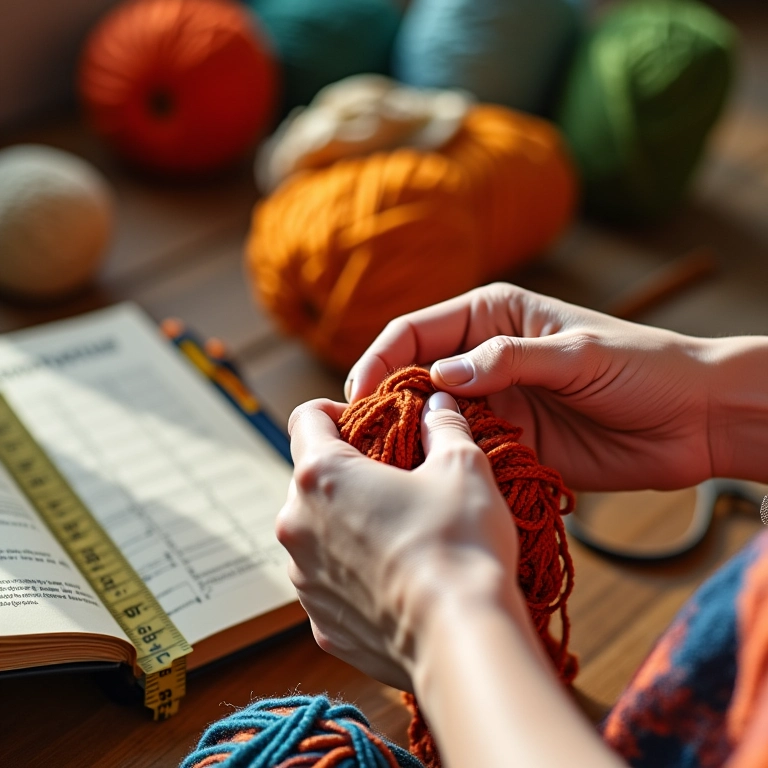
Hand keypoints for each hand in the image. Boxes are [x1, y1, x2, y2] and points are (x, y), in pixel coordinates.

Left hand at [276, 392, 526, 690]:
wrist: (461, 637)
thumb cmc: (460, 543)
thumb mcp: (463, 467)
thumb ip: (444, 425)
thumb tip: (439, 405)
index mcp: (322, 476)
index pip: (306, 418)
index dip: (334, 411)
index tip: (364, 421)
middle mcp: (297, 525)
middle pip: (311, 479)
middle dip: (346, 472)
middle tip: (393, 477)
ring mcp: (303, 579)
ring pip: (317, 532)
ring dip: (346, 524)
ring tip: (398, 532)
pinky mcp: (320, 622)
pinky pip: (329, 582)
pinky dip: (353, 573)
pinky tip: (395, 578)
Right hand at [345, 283, 714, 491]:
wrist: (694, 418)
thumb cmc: (643, 367)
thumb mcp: (575, 354)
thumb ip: (507, 361)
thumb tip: (440, 378)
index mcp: (490, 316)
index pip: (416, 332)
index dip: (380, 360)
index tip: (358, 397)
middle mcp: (483, 357)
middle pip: (414, 376)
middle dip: (385, 403)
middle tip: (360, 440)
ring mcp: (495, 402)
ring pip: (433, 418)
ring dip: (409, 438)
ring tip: (383, 467)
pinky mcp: (510, 441)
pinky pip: (465, 450)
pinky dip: (444, 463)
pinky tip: (428, 481)